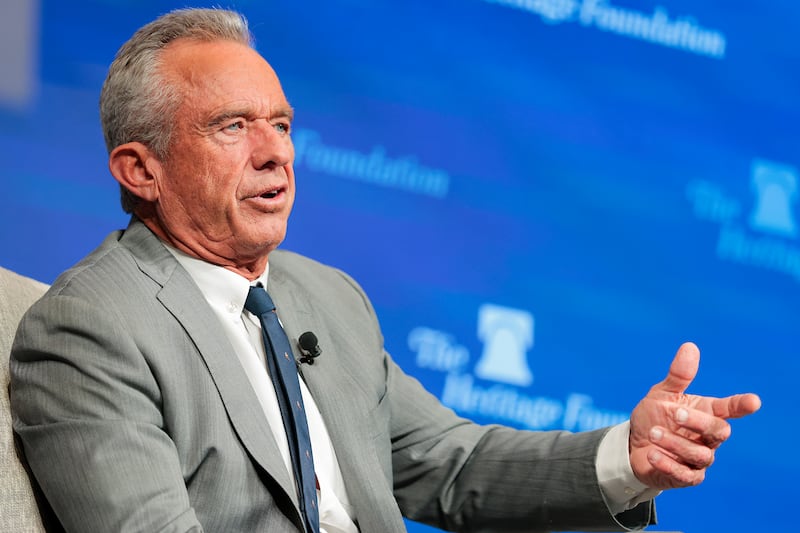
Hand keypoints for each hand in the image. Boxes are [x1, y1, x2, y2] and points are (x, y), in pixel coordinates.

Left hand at [629, 342, 760, 489]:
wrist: (633, 444)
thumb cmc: (654, 416)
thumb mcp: (662, 394)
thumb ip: (678, 375)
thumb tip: (690, 346)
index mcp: (706, 413)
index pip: (729, 409)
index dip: (741, 405)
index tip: (753, 402)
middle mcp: (707, 437)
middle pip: (719, 431)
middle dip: (698, 422)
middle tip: (676, 413)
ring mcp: (700, 458)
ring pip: (701, 454)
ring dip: (674, 442)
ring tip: (653, 432)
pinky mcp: (687, 477)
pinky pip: (687, 475)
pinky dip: (669, 463)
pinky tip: (652, 453)